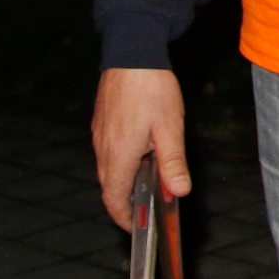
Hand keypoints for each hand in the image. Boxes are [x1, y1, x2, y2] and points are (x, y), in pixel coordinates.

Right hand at [92, 67, 190, 229]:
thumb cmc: (152, 88)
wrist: (131, 51)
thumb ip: (173, 162)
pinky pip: (108, 152)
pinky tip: (141, 152)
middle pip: (110, 186)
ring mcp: (99, 135)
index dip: (124, 217)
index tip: (136, 227)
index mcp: (119, 155)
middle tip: (148, 207)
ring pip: (108, 169)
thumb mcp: (170, 127)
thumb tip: (179, 192)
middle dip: (126, 201)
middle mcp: (103, 149)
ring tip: (149, 180)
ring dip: (125, 180)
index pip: (114, 199)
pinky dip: (121, 162)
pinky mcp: (101, 122)